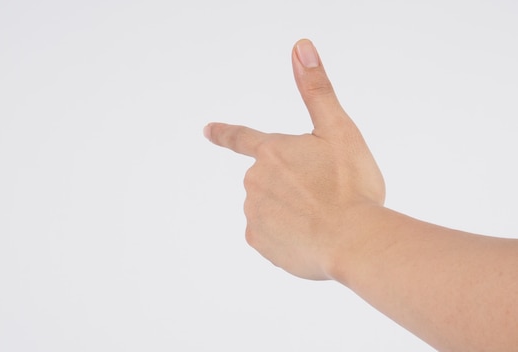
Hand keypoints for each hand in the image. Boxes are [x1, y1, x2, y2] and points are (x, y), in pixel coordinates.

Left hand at [204, 39, 384, 279]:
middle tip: (325, 193)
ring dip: (292, 209)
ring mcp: (254, 212)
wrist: (354, 241)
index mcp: (272, 151)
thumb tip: (300, 47)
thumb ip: (316, 89)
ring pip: (271, 206)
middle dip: (293, 183)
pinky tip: (310, 236)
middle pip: (270, 177)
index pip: (242, 138)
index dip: (225, 133)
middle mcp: (254, 180)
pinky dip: (287, 234)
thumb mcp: (339, 129)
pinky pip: (270, 234)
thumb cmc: (350, 186)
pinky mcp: (258, 241)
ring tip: (322, 217)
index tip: (207, 130)